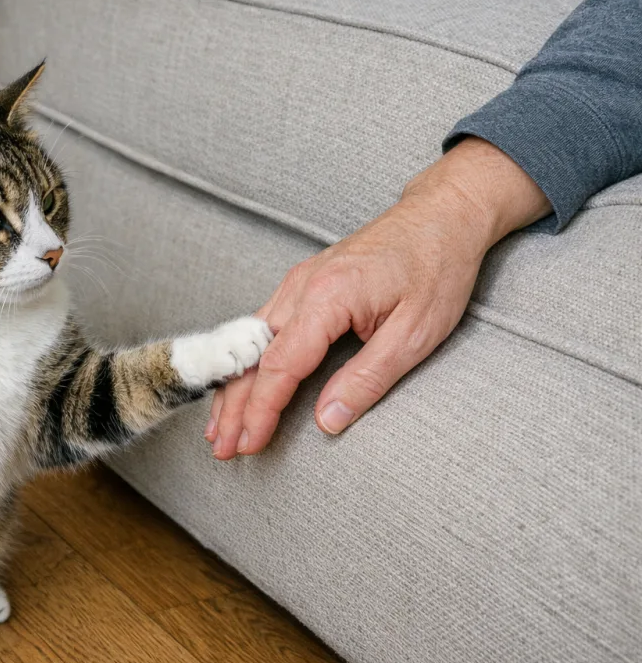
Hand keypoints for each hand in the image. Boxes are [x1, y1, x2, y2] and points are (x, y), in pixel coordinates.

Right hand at [205, 138, 550, 459]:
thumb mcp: (414, 334)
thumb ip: (367, 379)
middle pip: (251, 357)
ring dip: (232, 388)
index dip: (261, 411)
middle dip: (233, 407)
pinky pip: (260, 329)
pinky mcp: (301, 284)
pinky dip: (245, 363)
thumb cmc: (437, 267)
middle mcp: (300, 287)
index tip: (249, 443)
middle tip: (224, 448)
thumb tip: (327, 421)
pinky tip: (239, 384)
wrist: (443, 215)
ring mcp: (296, 283)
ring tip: (219, 426)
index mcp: (326, 297)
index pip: (279, 366)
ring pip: (248, 343)